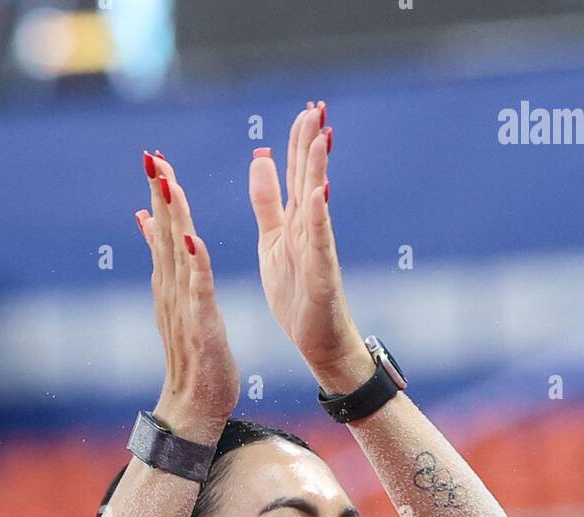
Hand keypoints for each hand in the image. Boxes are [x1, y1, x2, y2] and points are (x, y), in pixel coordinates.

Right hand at [136, 151, 239, 443]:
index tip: (155, 158)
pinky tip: (194, 241)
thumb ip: (163, 261)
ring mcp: (184, 307)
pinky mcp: (201, 325)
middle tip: (153, 157)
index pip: (164, 230)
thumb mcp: (177, 301)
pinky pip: (199, 290)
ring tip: (169, 186)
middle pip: (165, 234)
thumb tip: (148, 222)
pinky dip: (196, 265)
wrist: (194, 404)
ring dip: (173, 220)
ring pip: (178, 255)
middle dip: (160, 195)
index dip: (160, 194)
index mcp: (170, 282)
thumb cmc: (192, 355)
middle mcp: (171, 290)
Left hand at [248, 102, 370, 391]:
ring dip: (319, 169)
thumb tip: (261, 158)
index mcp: (293, 221)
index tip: (305, 109)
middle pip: (309, 179)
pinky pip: (320, 243)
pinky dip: (318, 218)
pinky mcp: (321, 274)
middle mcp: (309, 229)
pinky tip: (318, 194)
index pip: (295, 173)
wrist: (319, 341)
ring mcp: (317, 250)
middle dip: (312, 143)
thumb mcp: (273, 241)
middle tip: (318, 108)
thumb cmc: (297, 295)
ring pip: (316, 203)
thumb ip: (267, 203)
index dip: (298, 142)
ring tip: (322, 136)